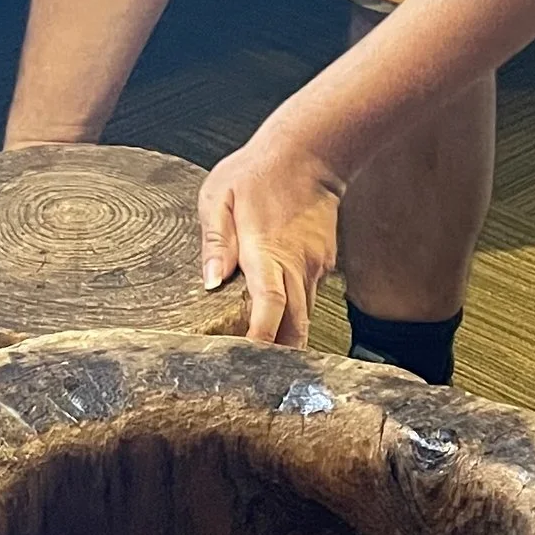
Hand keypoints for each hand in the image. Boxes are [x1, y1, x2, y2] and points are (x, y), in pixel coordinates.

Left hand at [198, 125, 343, 348]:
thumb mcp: (219, 195)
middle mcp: (297, 264)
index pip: (269, 305)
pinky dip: (294, 317)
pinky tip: (277, 327)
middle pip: (294, 327)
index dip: (260, 338)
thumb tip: (210, 283)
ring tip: (263, 369)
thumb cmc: (257, 170)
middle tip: (255, 384)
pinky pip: (308, 298)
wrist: (312, 150)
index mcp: (267, 250)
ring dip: (287, 342)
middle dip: (278, 358)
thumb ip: (214, 240)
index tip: (246, 362)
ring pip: (304, 317)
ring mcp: (315, 265)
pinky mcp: (323, 263)